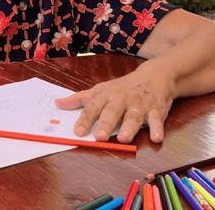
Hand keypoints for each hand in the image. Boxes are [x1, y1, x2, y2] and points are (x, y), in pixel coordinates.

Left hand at [54, 65, 174, 142]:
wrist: (153, 75)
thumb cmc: (122, 87)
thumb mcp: (100, 90)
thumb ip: (79, 99)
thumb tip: (57, 103)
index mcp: (106, 96)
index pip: (92, 108)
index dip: (84, 120)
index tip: (77, 132)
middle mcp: (122, 100)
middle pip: (112, 112)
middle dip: (106, 124)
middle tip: (99, 137)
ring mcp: (139, 105)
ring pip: (134, 116)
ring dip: (129, 127)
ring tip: (124, 139)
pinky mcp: (156, 110)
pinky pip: (157, 120)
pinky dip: (157, 128)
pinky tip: (156, 138)